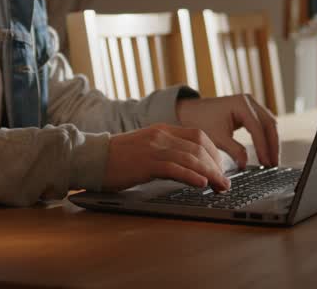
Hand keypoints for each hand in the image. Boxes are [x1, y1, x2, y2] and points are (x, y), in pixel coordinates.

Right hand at [102, 124, 229, 191]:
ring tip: (220, 186)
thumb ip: (165, 151)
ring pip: (191, 158)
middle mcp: (161, 136)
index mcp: (163, 130)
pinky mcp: (146, 163)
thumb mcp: (146, 147)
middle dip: (216, 165)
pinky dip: (191, 176)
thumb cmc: (118, 158)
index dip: (214, 152)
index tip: (221, 168)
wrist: (91, 157)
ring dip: (210, 173)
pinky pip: (174, 168)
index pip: (198, 136)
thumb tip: (188, 165)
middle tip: (225, 181)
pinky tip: (201, 184)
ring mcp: (153, 148)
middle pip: (199, 147)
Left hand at [175, 94, 279, 168]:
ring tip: (273, 161)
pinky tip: (267, 152)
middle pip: (269, 124)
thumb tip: (246, 164)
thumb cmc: (201, 121)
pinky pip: (264, 125)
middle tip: (274, 164)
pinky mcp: (250, 111)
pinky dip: (267, 138)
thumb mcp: (217, 138)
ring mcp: (251, 105)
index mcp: (241, 104)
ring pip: (269, 124)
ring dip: (272, 142)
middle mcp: (249, 101)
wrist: (190, 112)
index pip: (257, 128)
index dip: (263, 147)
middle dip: (272, 145)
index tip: (266, 163)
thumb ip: (234, 151)